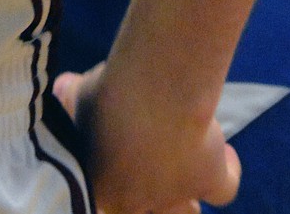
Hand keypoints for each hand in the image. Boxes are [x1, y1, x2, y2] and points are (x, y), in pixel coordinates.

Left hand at [54, 65, 240, 213]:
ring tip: (184, 167)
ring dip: (183, 197)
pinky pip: (223, 187)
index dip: (115, 184)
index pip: (108, 202)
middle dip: (149, 195)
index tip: (117, 167)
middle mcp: (138, 201)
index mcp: (103, 188)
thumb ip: (71, 96)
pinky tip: (224, 153)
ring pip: (185, 211)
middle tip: (150, 171)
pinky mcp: (210, 179)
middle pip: (145, 209)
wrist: (153, 97)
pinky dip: (227, 170)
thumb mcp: (81, 93)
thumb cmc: (107, 97)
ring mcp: (177, 195)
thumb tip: (62, 87)